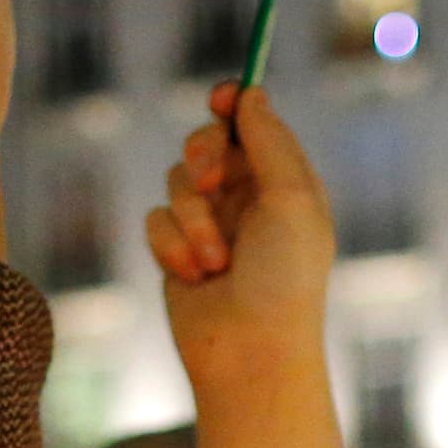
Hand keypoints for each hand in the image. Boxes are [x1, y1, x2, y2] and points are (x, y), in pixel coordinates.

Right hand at [145, 86, 345, 447]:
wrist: (250, 353)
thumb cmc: (284, 279)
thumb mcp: (292, 199)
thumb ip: (269, 141)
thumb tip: (250, 94)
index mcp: (286, 185)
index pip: (254, 126)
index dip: (234, 106)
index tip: (220, 99)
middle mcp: (248, 201)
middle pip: (207, 142)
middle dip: (204, 154)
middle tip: (212, 178)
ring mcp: (211, 227)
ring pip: (176, 181)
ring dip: (193, 218)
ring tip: (216, 261)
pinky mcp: (177, 252)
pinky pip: (155, 220)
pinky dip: (173, 245)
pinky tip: (195, 277)